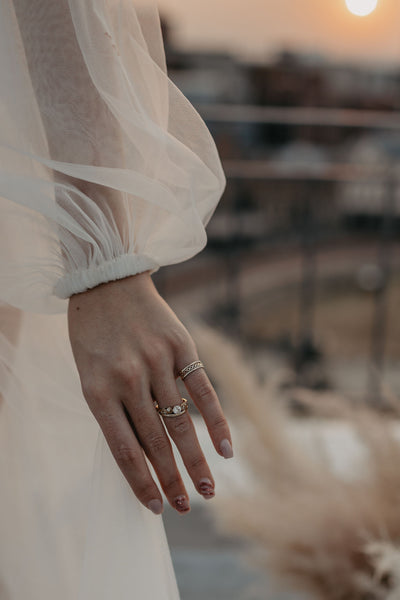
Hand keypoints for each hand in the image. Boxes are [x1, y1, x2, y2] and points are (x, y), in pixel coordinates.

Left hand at [67, 271, 232, 514]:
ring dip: (196, 461)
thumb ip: (115, 409)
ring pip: (181, 423)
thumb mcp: (89, 373)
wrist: (107, 280)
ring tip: (208, 490)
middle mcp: (129, 379)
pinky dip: (217, 422)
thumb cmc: (93, 333)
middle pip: (156, 442)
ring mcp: (157, 362)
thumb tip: (145, 454)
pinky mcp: (181, 346)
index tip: (156, 509)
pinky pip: (203, 391)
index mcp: (98, 390)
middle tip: (187, 507)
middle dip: (172, 480)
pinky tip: (226, 449)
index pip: (124, 450)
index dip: (142, 483)